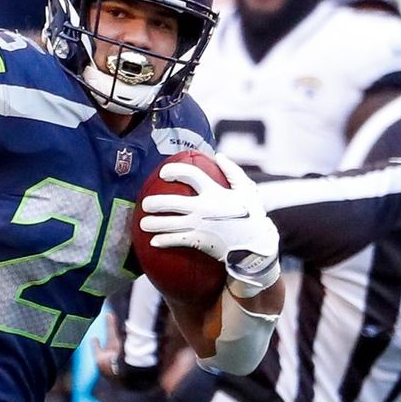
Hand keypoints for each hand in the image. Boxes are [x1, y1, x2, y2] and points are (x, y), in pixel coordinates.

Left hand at [139, 152, 279, 293]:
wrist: (257, 245)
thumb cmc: (252, 215)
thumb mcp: (247, 190)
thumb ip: (233, 172)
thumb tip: (219, 155)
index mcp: (215, 192)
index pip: (192, 175)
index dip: (175, 171)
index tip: (164, 173)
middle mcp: (204, 208)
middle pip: (172, 202)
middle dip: (155, 203)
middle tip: (146, 204)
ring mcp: (200, 225)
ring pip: (169, 224)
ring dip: (153, 224)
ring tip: (143, 224)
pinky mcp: (199, 241)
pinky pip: (176, 241)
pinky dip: (163, 241)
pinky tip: (153, 242)